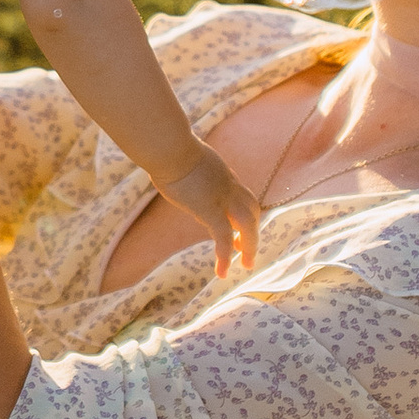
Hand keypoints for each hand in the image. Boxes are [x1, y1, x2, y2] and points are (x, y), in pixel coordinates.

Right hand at [165, 144, 260, 282]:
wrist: (169, 147)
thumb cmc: (166, 147)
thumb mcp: (182, 157)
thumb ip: (184, 166)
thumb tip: (168, 166)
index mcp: (222, 174)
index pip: (240, 195)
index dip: (243, 212)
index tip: (236, 226)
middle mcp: (229, 186)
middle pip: (252, 211)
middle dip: (252, 231)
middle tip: (246, 251)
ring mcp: (223, 198)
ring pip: (248, 225)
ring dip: (249, 246)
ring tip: (246, 265)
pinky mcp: (210, 210)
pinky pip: (224, 238)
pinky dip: (226, 256)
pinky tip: (221, 272)